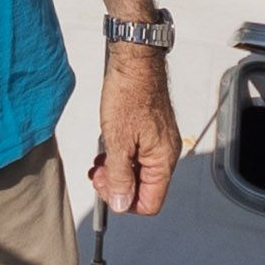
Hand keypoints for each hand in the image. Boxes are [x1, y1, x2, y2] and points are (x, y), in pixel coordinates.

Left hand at [89, 50, 179, 215]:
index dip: (126, 202)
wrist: (134, 61)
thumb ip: (120, 176)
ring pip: (140, 172)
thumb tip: (122, 204)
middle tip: (99, 175)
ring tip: (99, 163)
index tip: (107, 189)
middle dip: (119, 186)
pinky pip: (138, 156)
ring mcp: (160, 142)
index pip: (151, 202)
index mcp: (163, 160)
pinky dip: (122, 158)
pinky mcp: (151, 132)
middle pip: (145, 189)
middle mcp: (166, 154)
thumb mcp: (117, 140)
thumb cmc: (129, 93)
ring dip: (118, 172)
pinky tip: (107, 150)